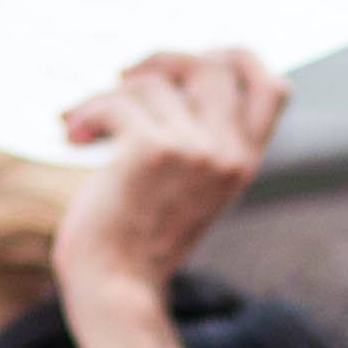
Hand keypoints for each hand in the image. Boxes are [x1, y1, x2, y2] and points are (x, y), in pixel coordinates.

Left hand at [54, 50, 287, 303]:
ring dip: (108, 97)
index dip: (237, 59)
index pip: (273, 88)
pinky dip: (87, 113)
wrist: (117, 288)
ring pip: (151, 83)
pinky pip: (117, 101)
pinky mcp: (153, 150)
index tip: (193, 60)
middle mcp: (228, 153)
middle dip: (162, 61)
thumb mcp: (190, 193)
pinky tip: (75, 134)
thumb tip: (168, 81)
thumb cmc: (140, 245)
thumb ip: (201, 145)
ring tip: (85, 127)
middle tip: (126, 79)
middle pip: (211, 64)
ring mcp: (195, 150)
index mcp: (243, 163)